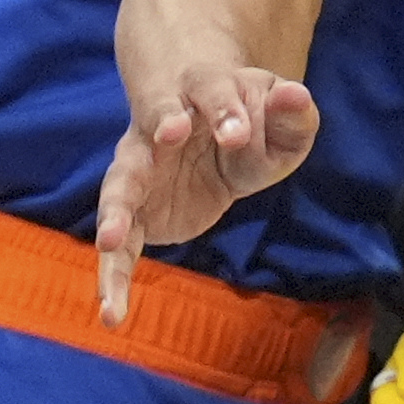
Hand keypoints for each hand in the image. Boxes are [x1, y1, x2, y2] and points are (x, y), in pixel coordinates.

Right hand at [92, 47, 315, 327]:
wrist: (217, 136)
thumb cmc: (252, 122)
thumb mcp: (282, 120)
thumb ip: (291, 111)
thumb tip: (295, 95)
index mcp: (203, 90)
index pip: (212, 91)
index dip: (223, 110)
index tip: (237, 134)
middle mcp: (160, 124)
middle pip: (155, 120)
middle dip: (161, 126)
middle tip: (168, 134)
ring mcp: (139, 168)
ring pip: (120, 186)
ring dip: (112, 213)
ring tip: (108, 242)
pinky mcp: (133, 212)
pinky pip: (118, 246)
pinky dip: (112, 277)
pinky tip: (113, 312)